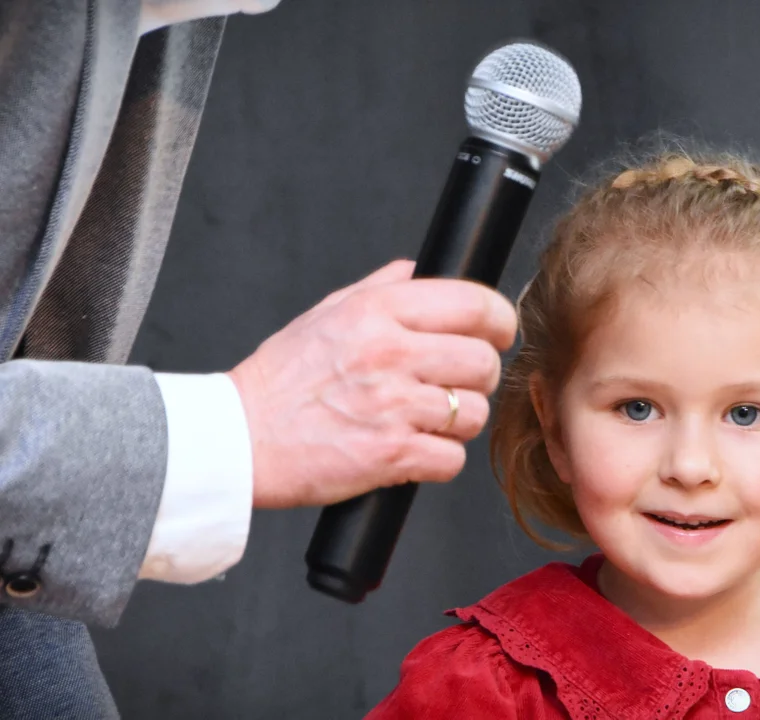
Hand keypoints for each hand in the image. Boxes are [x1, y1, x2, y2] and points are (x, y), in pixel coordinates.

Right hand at [227, 259, 517, 508]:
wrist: (236, 440)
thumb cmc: (279, 381)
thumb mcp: (324, 314)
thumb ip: (378, 289)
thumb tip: (416, 271)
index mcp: (377, 312)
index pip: (474, 303)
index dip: (499, 321)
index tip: (497, 334)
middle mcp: (389, 353)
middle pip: (483, 362)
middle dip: (478, 377)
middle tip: (455, 385)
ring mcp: (392, 405)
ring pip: (474, 413)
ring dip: (459, 422)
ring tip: (426, 421)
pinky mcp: (390, 454)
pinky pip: (452, 458)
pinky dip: (440, 460)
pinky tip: (413, 450)